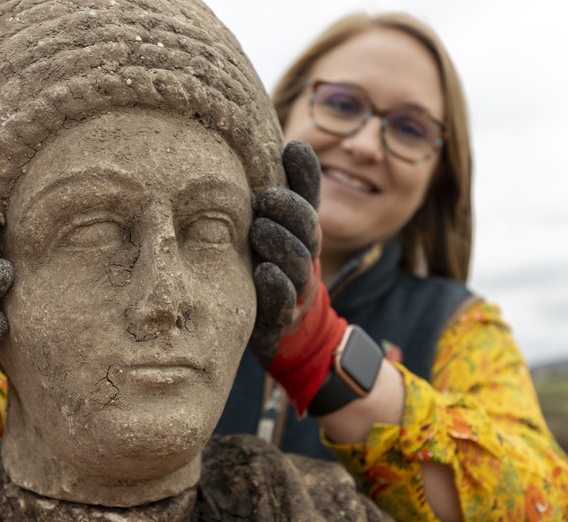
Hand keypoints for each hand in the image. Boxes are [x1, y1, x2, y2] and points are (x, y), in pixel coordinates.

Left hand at [248, 141, 346, 412]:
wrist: (286, 333)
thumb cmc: (271, 269)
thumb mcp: (276, 229)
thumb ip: (278, 192)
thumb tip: (283, 142)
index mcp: (301, 231)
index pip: (308, 198)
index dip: (305, 174)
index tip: (293, 148)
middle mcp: (304, 256)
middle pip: (306, 228)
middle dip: (289, 210)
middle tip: (267, 197)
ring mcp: (295, 288)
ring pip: (295, 263)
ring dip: (280, 244)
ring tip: (259, 229)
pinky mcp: (280, 318)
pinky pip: (281, 302)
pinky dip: (275, 287)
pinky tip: (264, 273)